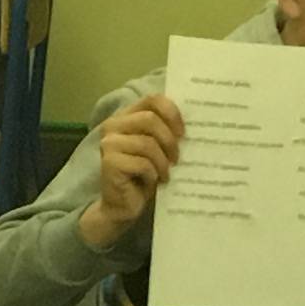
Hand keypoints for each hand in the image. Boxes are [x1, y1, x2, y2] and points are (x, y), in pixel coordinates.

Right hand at [79, 93, 183, 249]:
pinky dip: (153, 174)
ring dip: (162, 162)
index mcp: (126, 116)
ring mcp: (108, 143)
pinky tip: (154, 182)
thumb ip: (165, 131)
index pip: (152, 99)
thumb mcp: (157, 149)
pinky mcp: (109, 162)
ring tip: (166, 174)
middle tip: (177, 159)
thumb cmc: (143, 176)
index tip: (183, 133)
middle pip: (150, 119)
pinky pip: (142, 163)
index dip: (172, 112)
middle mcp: (113, 125)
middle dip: (169, 140)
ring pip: (147, 143)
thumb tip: (196, 122)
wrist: (123, 206)